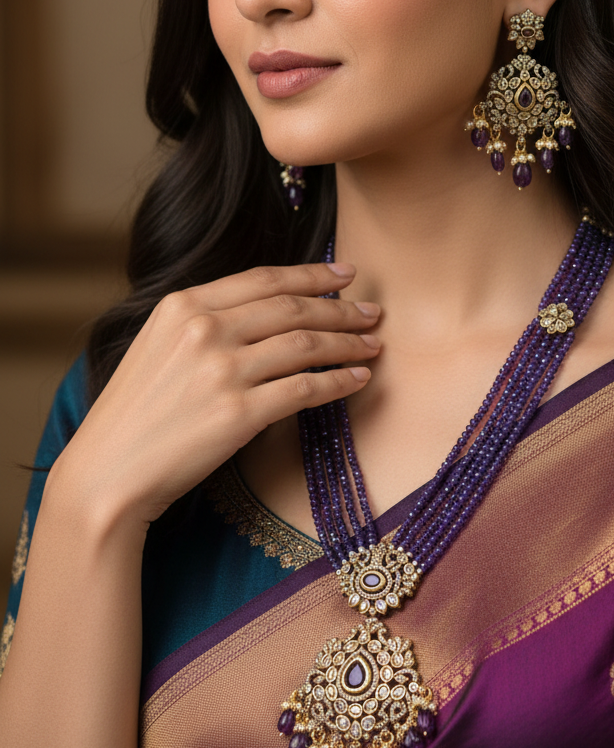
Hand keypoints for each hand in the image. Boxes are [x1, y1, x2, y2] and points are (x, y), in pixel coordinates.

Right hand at [48, 263, 379, 528]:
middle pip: (292, 308)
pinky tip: (357, 379)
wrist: (107, 473)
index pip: (264, 278)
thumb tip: (263, 309)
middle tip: (372, 312)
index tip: (345, 274)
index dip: (312, 274)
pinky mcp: (239, 413)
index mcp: (182, 305)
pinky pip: (305, 388)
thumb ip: (202, 321)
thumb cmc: (133, 415)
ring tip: (372, 345)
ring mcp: (222, 370)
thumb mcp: (156, 346)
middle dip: (340, 308)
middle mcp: (204, 329)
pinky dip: (339, 381)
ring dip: (348, 343)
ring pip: (306, 344)